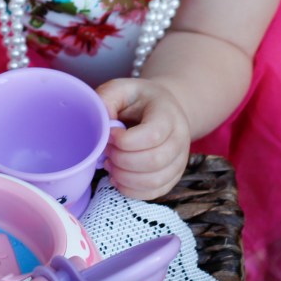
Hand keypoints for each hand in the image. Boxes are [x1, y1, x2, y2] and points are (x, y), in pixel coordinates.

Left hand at [95, 77, 190, 199]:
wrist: (163, 108)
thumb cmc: (138, 99)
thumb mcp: (122, 88)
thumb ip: (108, 98)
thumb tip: (101, 121)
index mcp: (168, 113)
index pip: (152, 135)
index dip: (125, 140)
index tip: (110, 134)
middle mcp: (180, 138)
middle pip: (154, 161)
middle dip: (122, 160)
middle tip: (107, 151)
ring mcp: (179, 160)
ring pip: (154, 181)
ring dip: (125, 177)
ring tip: (110, 164)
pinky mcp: (173, 177)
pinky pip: (154, 192)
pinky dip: (131, 190)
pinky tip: (117, 177)